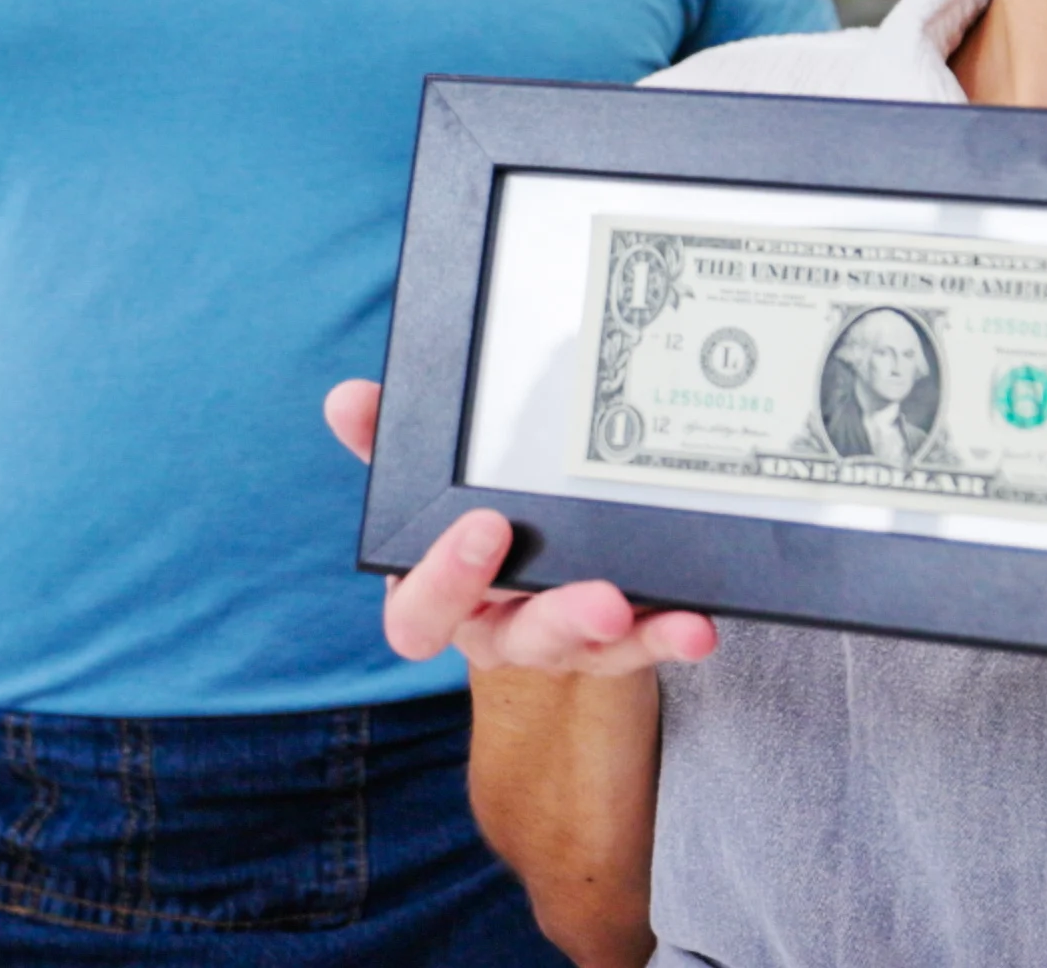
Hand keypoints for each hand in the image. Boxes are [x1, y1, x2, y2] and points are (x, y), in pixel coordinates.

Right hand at [322, 381, 716, 676]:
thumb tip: (347, 398)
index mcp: (443, 597)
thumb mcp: (428, 487)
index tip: (485, 526)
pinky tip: (699, 620)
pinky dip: (671, 632)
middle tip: (600, 596)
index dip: (446, 580)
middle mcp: (501, 629)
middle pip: (519, 640)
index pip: (420, 615)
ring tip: (660, 613)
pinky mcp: (621, 642)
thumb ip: (387, 444)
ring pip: (589, 649)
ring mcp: (565, 642)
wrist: (536, 587)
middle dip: (559, 617)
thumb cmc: (473, 525)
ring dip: (624, 631)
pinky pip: (647, 644)